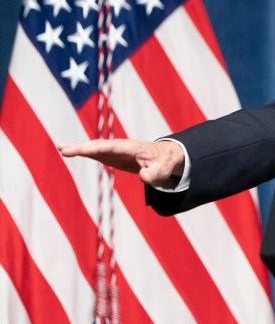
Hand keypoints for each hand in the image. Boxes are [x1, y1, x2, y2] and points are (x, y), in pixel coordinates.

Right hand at [57, 139, 184, 186]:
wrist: (164, 156)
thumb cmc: (163, 162)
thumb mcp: (161, 170)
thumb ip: (153, 174)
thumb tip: (144, 178)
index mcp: (132, 147)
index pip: (112, 147)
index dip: (97, 148)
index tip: (84, 150)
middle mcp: (121, 146)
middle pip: (99, 145)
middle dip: (82, 147)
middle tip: (64, 149)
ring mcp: (115, 150)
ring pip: (94, 147)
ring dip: (78, 148)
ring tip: (61, 148)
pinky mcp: (112, 155)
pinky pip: (94, 152)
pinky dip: (82, 151)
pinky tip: (68, 151)